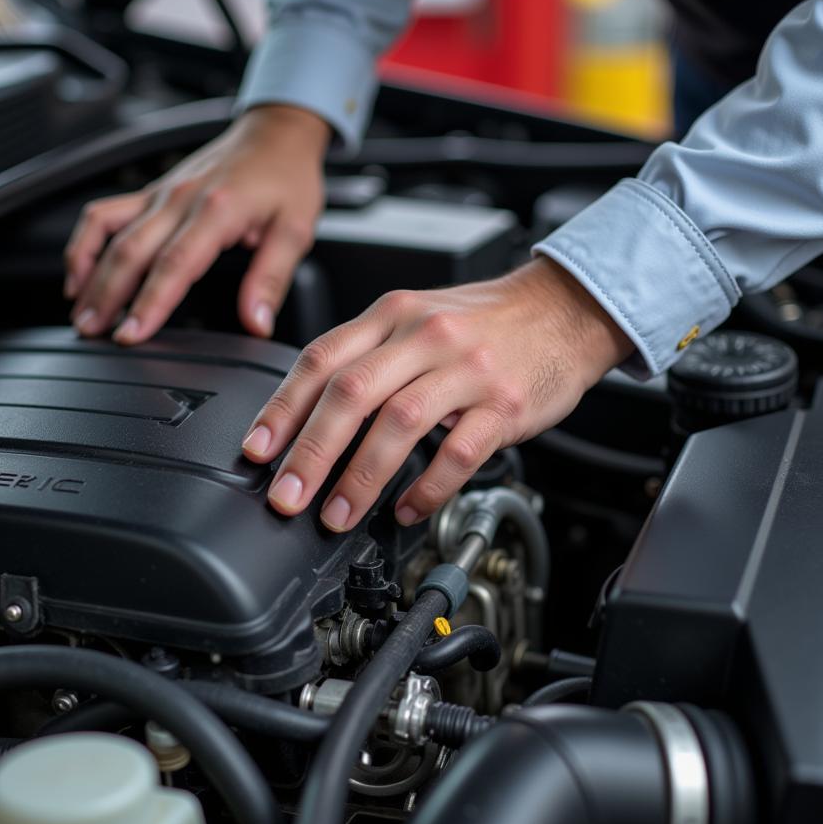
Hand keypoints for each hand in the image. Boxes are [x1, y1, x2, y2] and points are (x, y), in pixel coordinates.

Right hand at [64, 105, 329, 343]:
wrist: (277, 133)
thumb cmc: (288, 178)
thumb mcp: (295, 231)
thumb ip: (271, 279)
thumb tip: (257, 322)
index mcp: (217, 209)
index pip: (174, 264)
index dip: (149, 303)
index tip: (131, 335)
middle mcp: (180, 198)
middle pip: (131, 252)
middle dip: (107, 297)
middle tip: (93, 334)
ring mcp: (160, 193)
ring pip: (108, 232)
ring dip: (88, 273)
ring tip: (80, 313)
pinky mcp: (151, 192)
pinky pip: (104, 214)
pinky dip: (84, 243)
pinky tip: (79, 273)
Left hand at [241, 256, 633, 530]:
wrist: (564, 309)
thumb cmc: (483, 322)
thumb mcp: (416, 319)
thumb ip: (367, 357)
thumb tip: (310, 415)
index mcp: (393, 314)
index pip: (322, 359)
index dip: (283, 409)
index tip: (257, 451)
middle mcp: (425, 336)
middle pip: (352, 393)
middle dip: (310, 452)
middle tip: (287, 497)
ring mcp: (466, 370)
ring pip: (400, 423)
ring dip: (360, 477)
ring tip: (338, 514)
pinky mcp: (504, 404)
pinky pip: (459, 452)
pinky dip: (428, 486)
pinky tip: (409, 507)